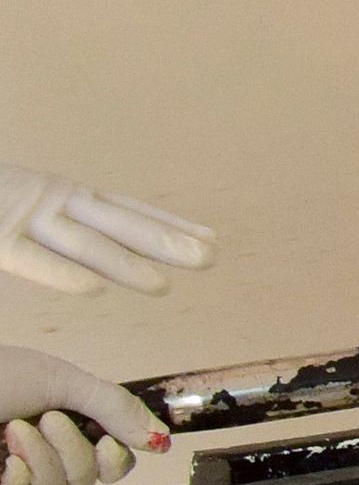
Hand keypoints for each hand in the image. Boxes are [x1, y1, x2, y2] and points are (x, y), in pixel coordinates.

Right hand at [0, 166, 212, 297]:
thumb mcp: (28, 208)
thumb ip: (61, 230)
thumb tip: (100, 255)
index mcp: (61, 195)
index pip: (126, 210)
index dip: (167, 224)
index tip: (211, 238)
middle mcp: (51, 201)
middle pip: (118, 223)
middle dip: (164, 241)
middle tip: (210, 258)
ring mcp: (21, 217)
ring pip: (81, 243)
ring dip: (123, 264)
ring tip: (161, 286)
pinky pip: (29, 257)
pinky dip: (60, 272)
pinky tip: (92, 289)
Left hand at [0, 347, 166, 484]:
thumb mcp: (59, 380)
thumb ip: (114, 407)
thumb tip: (160, 439)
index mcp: (65, 426)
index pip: (111, 464)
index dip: (117, 460)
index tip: (108, 443)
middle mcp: (44, 457)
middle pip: (87, 483)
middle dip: (72, 453)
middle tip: (44, 421)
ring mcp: (14, 484)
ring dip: (43, 465)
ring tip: (12, 433)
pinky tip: (7, 468)